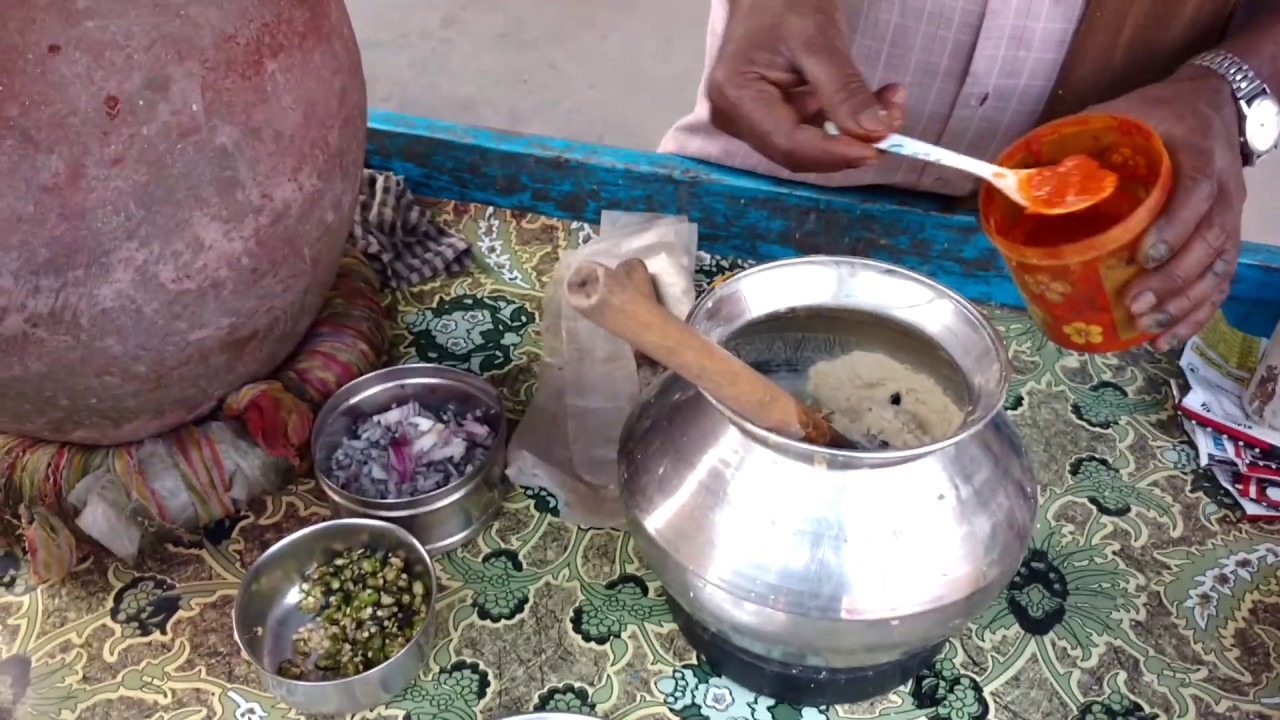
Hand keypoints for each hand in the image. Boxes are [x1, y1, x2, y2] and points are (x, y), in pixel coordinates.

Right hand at [707, 0, 905, 172]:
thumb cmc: (782, 2)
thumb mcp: (818, 40)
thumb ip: (844, 90)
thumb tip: (875, 133)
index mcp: (737, 97)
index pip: (790, 145)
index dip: (838, 153)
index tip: (882, 144)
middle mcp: (736, 118)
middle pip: (798, 152)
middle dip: (850, 143)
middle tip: (895, 120)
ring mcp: (751, 121)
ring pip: (809, 147)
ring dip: (853, 133)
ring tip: (890, 102)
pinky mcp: (769, 118)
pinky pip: (811, 133)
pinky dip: (845, 122)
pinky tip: (872, 102)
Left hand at [1092, 68, 1246, 350]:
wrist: (1211, 105)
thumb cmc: (1157, 115)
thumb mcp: (1119, 113)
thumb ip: (1075, 140)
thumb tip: (1016, 175)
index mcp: (1198, 154)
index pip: (1198, 193)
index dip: (1176, 226)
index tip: (1144, 255)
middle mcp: (1223, 190)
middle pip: (1211, 242)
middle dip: (1173, 279)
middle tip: (1134, 304)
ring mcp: (1229, 217)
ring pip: (1218, 268)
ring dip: (1184, 303)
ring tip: (1146, 326)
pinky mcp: (1226, 238)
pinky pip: (1221, 282)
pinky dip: (1197, 313)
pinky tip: (1167, 337)